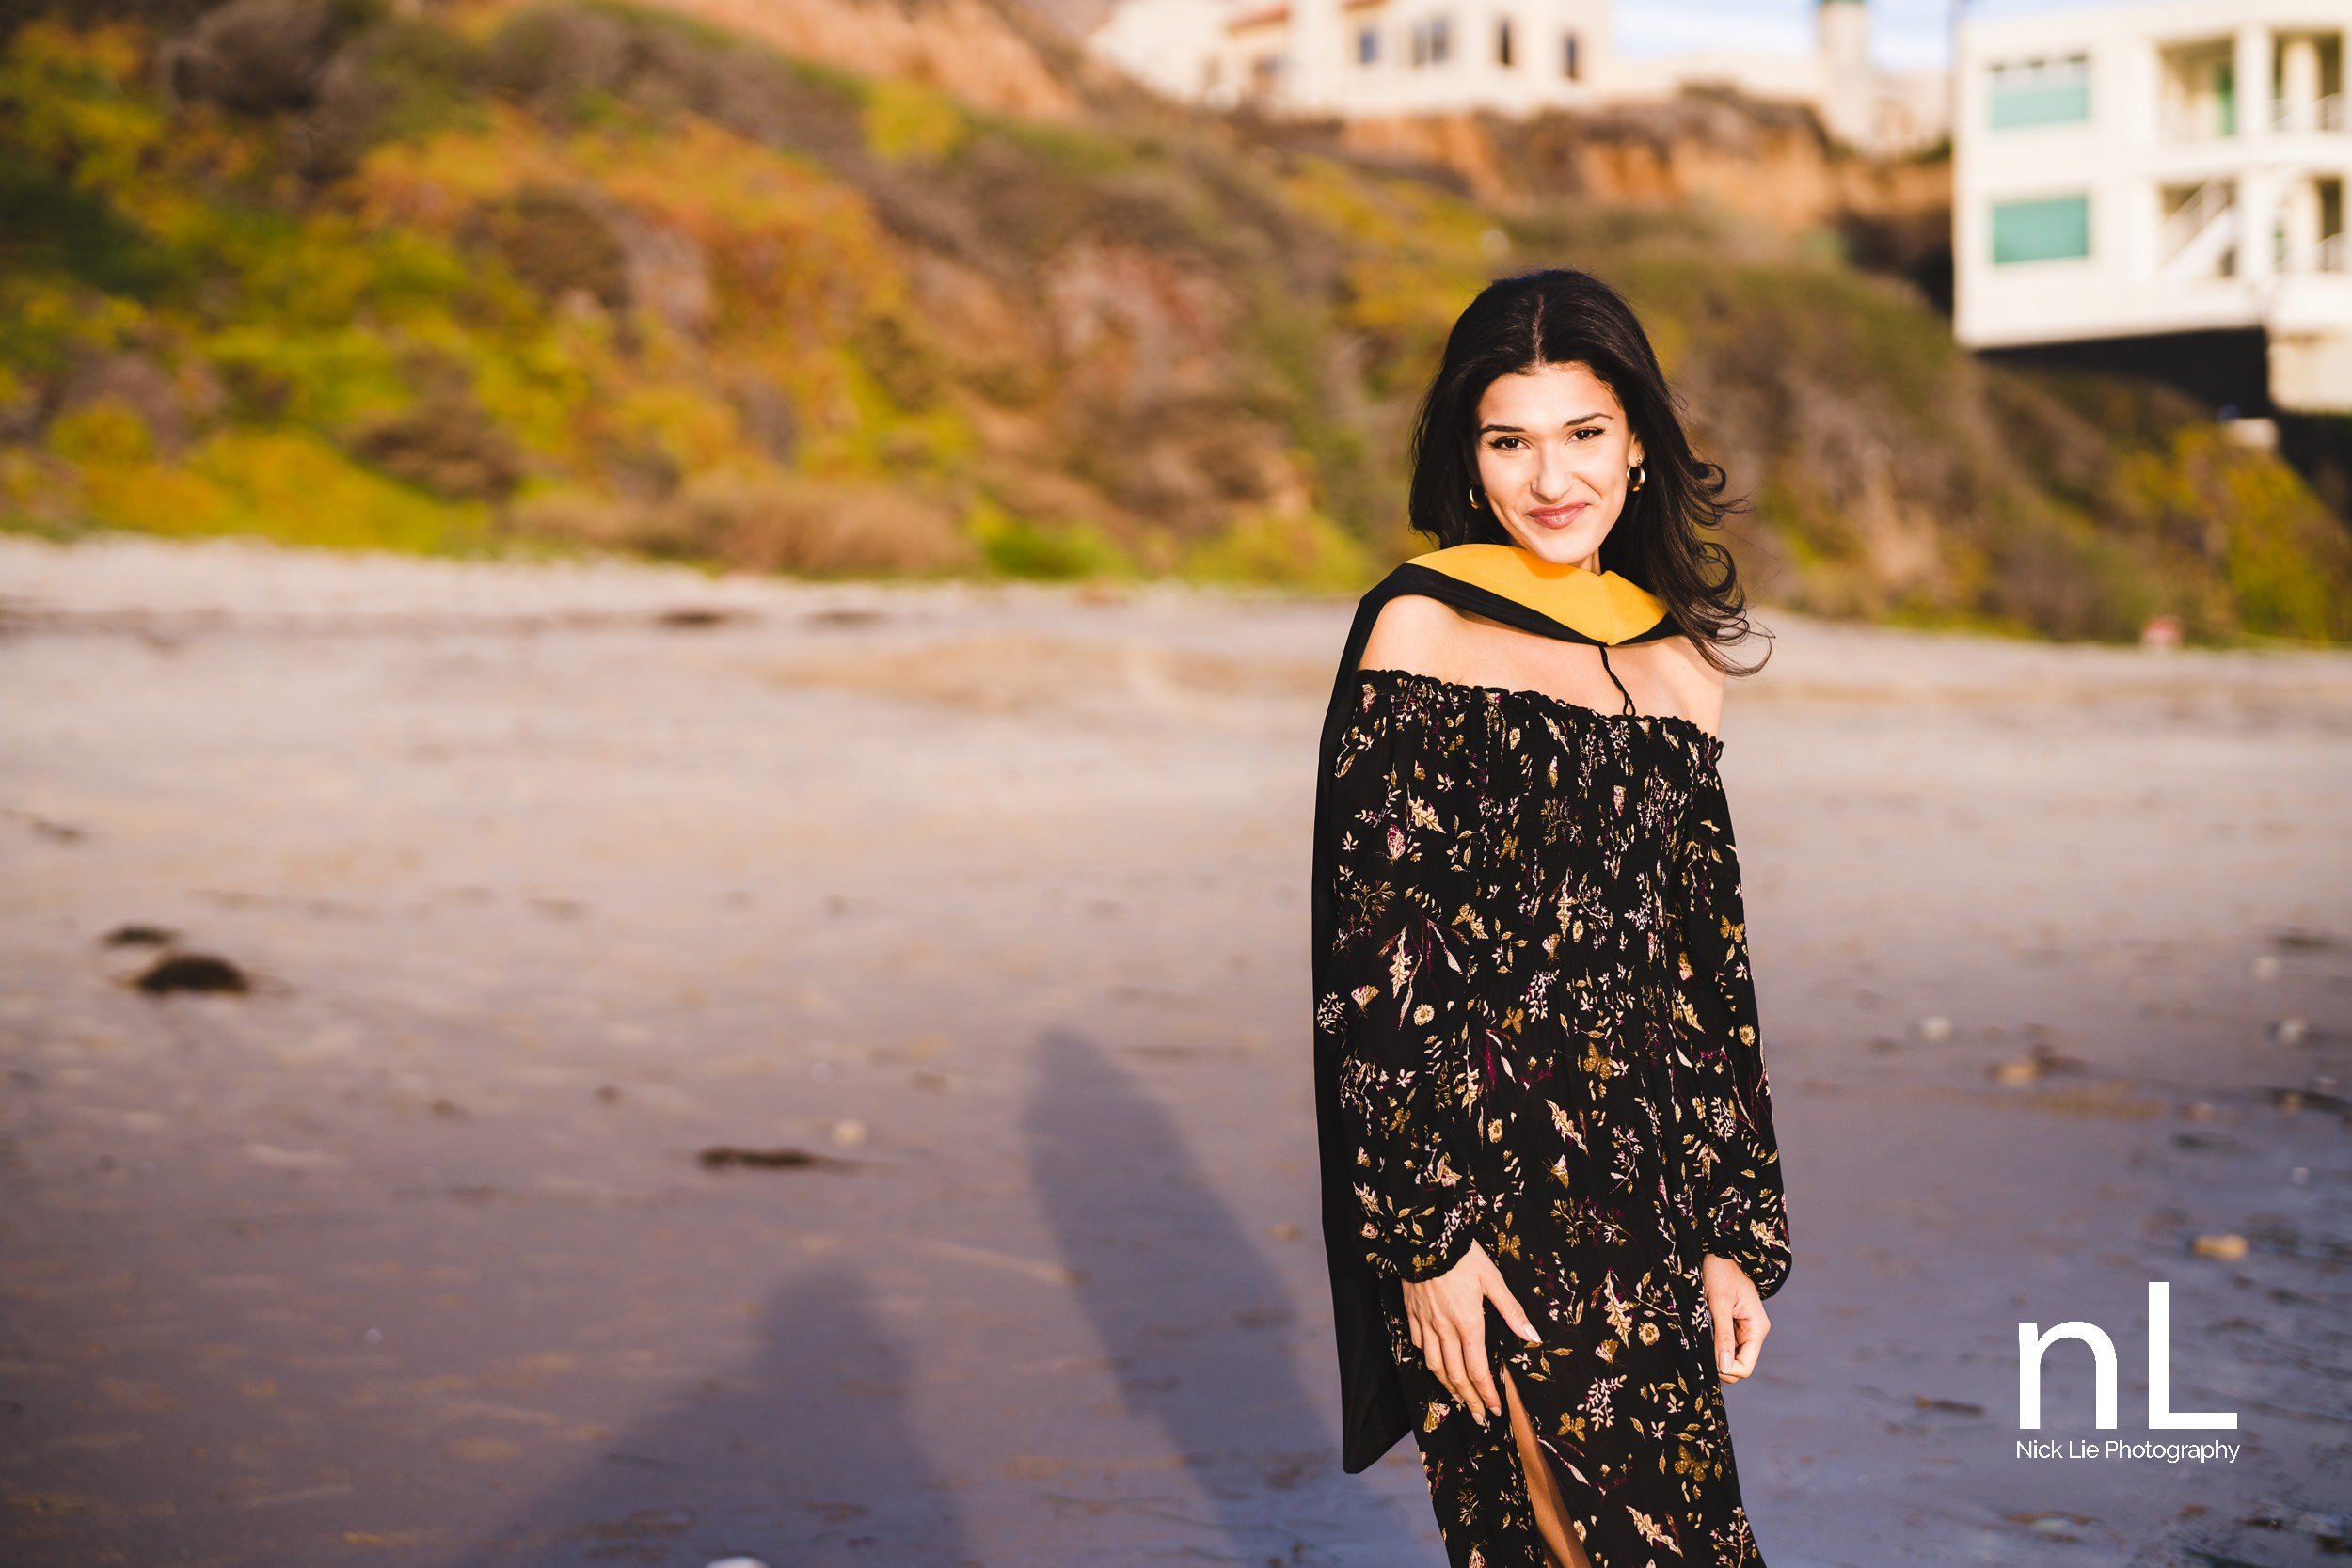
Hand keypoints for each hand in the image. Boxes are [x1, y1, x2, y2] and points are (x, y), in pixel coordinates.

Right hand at [1399, 1239, 1542, 1426]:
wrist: (1424, 1237)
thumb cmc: (1462, 1256)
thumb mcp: (1492, 1279)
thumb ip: (1511, 1310)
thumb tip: (1532, 1335)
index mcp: (1469, 1323)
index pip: (1478, 1369)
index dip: (1487, 1394)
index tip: (1495, 1410)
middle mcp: (1445, 1329)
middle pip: (1455, 1375)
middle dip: (1470, 1400)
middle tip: (1479, 1417)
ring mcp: (1425, 1323)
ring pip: (1434, 1365)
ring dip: (1447, 1386)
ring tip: (1459, 1399)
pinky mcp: (1411, 1314)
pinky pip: (1418, 1345)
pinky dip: (1428, 1360)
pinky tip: (1435, 1364)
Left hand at [1703, 1253, 1768, 1384]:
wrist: (1720, 1251)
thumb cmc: (1720, 1270)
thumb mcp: (1719, 1302)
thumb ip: (1723, 1335)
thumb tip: (1724, 1367)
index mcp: (1757, 1328)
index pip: (1745, 1367)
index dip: (1726, 1370)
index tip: (1705, 1361)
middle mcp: (1754, 1332)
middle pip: (1739, 1365)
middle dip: (1719, 1365)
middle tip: (1697, 1352)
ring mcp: (1745, 1330)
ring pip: (1731, 1357)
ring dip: (1715, 1357)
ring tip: (1698, 1344)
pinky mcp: (1735, 1325)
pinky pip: (1726, 1346)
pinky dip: (1714, 1348)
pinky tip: (1701, 1340)